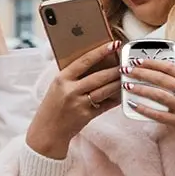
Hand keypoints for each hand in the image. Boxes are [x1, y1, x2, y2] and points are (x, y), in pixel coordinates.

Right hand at [26, 41, 120, 159]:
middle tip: (126, 63)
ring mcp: (79, 104)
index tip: (113, 44)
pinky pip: (105, 105)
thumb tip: (95, 61)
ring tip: (127, 77)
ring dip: (118, 83)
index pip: (84, 61)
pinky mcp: (86, 116)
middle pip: (98, 77)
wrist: (47, 131)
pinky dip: (115, 99)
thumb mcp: (57, 86)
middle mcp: (70, 90)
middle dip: (115, 69)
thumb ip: (73, 75)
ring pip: (104, 90)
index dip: (100, 52)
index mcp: (62, 78)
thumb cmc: (53, 105)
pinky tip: (122, 94)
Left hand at [122, 59, 174, 147]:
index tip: (137, 60)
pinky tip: (132, 104)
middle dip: (142, 73)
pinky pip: (158, 115)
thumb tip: (148, 70)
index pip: (170, 67)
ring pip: (160, 95)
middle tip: (127, 70)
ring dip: (141, 89)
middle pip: (162, 79)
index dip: (153, 62)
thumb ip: (173, 80)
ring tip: (127, 85)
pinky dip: (144, 109)